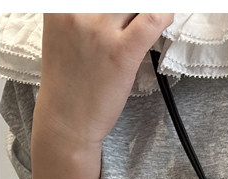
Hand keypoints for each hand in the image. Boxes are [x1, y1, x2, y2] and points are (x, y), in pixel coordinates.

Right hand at [37, 13, 173, 148]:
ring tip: (150, 20)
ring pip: (137, 2)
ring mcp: (99, 31)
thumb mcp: (65, 31)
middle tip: (136, 18)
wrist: (67, 118)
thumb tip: (120, 9)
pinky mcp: (121, 52)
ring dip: (149, 8)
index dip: (118, 2)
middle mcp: (77, 10)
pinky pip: (152, 20)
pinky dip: (164, 13)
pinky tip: (166, 17)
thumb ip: (86, 13)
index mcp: (61, 4)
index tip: (126, 11)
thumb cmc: (70, 78)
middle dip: (132, 6)